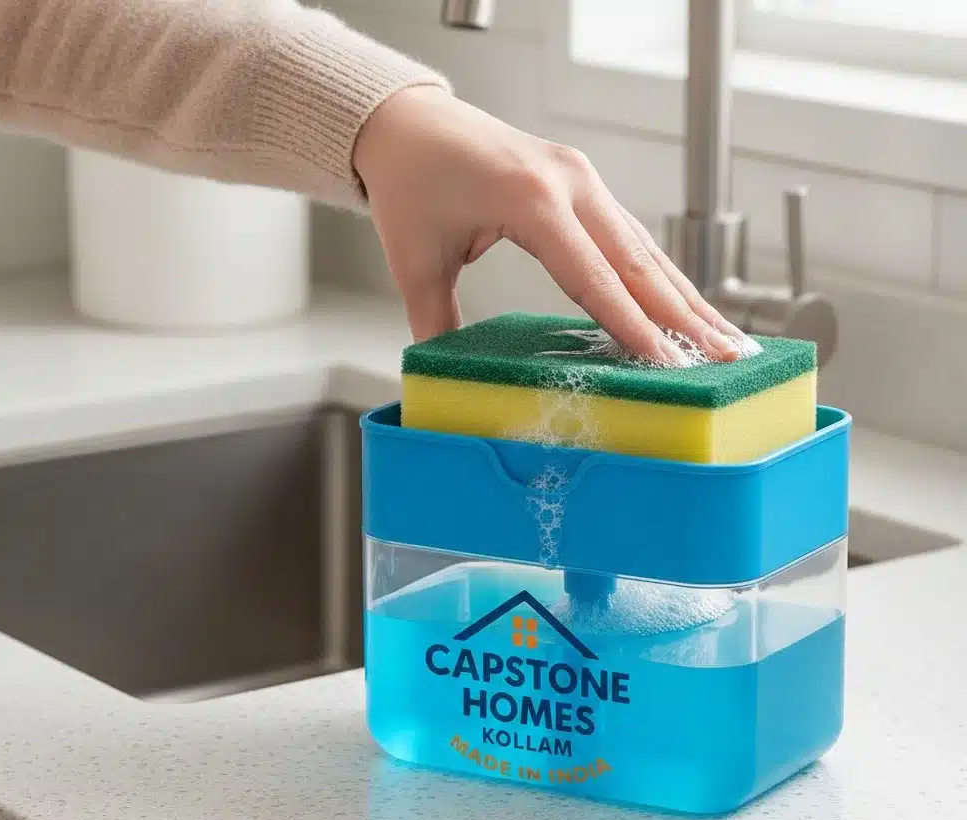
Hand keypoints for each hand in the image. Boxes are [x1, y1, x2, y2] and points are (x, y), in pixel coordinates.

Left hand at [353, 86, 748, 364]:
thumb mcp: (414, 262)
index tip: (667, 363)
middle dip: (686, 316)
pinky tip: (687, 307)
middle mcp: (570, 182)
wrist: (410, 123)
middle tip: (727, 357)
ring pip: (646, 248)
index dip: (632, 325)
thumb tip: (448, 379)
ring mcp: (582, 178)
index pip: (593, 276)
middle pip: (639, 262)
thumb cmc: (409, 185)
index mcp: (530, 199)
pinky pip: (631, 236)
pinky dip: (662, 277)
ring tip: (727, 339)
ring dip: (687, 298)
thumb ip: (437, 323)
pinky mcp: (583, 183)